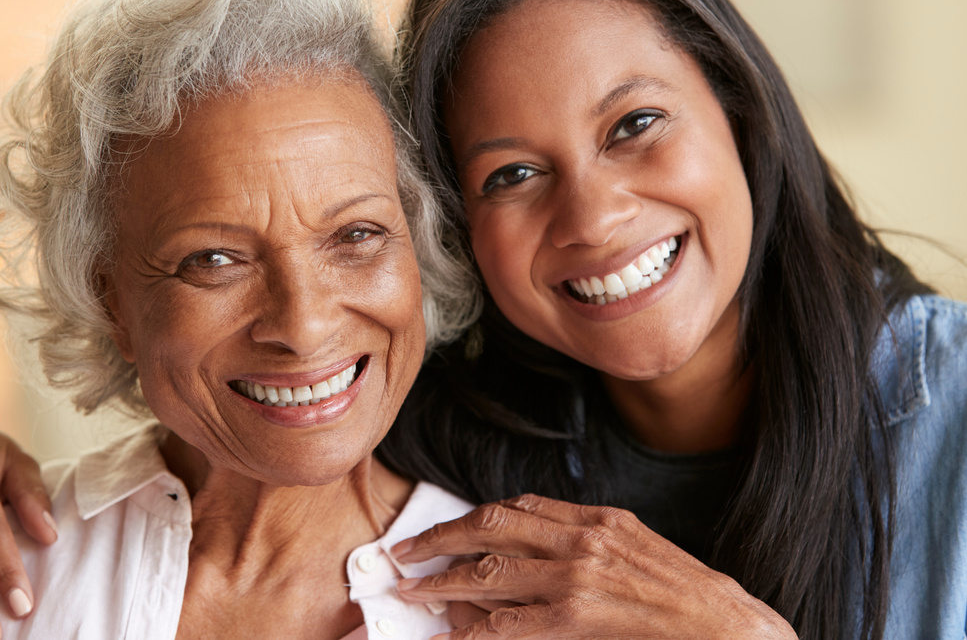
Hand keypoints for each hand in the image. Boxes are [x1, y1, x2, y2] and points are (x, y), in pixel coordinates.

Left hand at [391, 494, 796, 639]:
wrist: (730, 630)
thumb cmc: (687, 596)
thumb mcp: (638, 549)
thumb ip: (586, 540)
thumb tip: (532, 547)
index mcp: (597, 519)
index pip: (516, 507)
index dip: (472, 518)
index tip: (444, 529)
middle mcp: (581, 540)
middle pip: (491, 527)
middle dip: (441, 538)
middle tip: (404, 552)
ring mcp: (576, 579)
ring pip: (489, 571)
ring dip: (443, 580)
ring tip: (410, 587)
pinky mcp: (575, 620)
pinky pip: (508, 623)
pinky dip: (472, 628)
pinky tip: (450, 633)